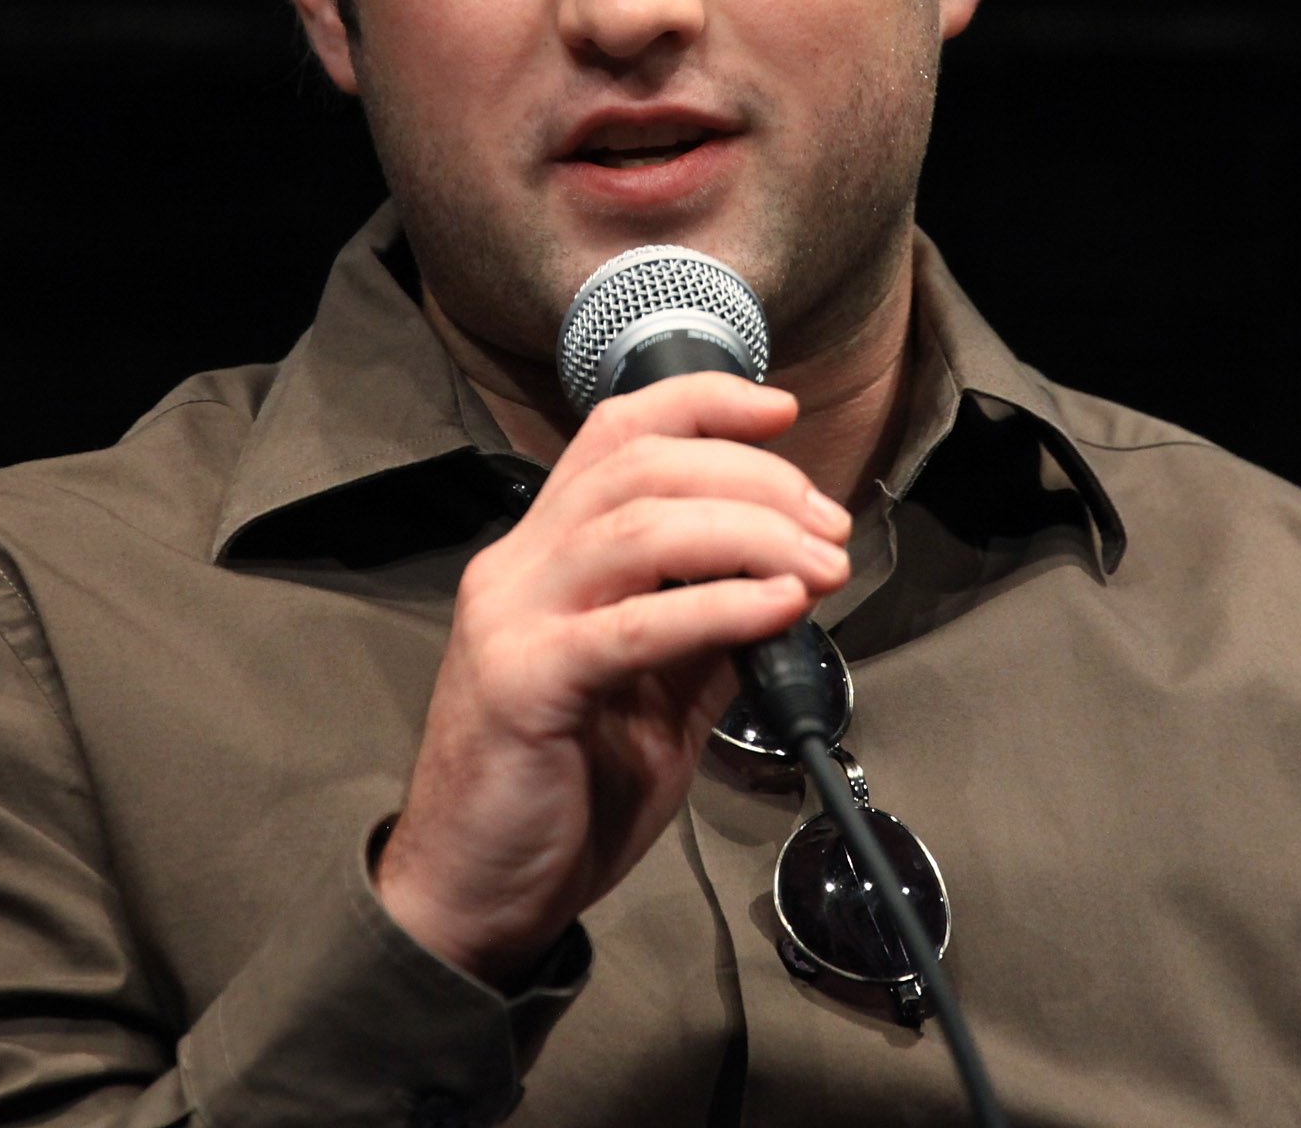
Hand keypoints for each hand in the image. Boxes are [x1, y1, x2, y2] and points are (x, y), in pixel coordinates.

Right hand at [375, 371, 853, 983]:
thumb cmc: (559, 795)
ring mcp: (513, 620)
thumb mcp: (653, 694)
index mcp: (544, 556)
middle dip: (752, 478)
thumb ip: (702, 630)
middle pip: (640, 467)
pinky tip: (780, 608)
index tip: (781, 414)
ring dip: (750, 532)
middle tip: (827, 526)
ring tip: (820, 565)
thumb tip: (785, 579)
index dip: (701, 405)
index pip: (615, 436)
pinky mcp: (525, 683)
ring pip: (637, 526)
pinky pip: (634, 625)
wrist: (473, 895)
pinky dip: (719, 605)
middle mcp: (518, 568)